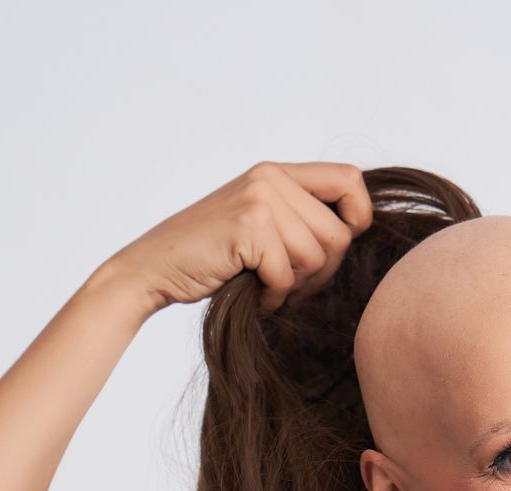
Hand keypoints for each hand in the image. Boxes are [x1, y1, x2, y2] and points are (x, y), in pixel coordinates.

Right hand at [103, 160, 372, 316]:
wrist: (153, 269)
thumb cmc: (210, 258)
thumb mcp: (259, 225)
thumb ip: (299, 219)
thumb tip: (358, 233)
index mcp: (276, 172)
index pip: (350, 179)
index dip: (358, 216)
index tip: (338, 247)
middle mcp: (269, 177)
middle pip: (339, 234)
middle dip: (320, 272)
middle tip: (287, 284)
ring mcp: (259, 200)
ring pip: (317, 257)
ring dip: (295, 287)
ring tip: (265, 287)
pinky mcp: (249, 227)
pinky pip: (287, 275)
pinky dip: (273, 298)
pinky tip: (252, 295)